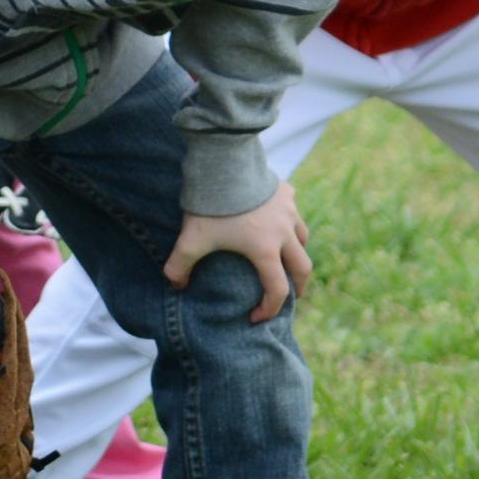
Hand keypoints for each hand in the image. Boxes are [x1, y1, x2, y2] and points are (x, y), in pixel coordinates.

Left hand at [165, 180, 314, 322]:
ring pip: (303, 238)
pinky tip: (277, 219)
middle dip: (299, 286)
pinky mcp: (286, 190)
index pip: (277, 290)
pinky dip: (289, 221)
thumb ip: (179, 266)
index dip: (270, 309)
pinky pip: (293, 211)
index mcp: (264, 250)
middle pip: (303, 267)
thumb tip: (175, 284)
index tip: (256, 317)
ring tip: (286, 258)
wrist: (224, 162)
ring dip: (297, 252)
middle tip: (292, 295)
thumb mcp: (191, 238)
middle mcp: (284, 232)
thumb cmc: (210, 205)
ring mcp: (288, 210)